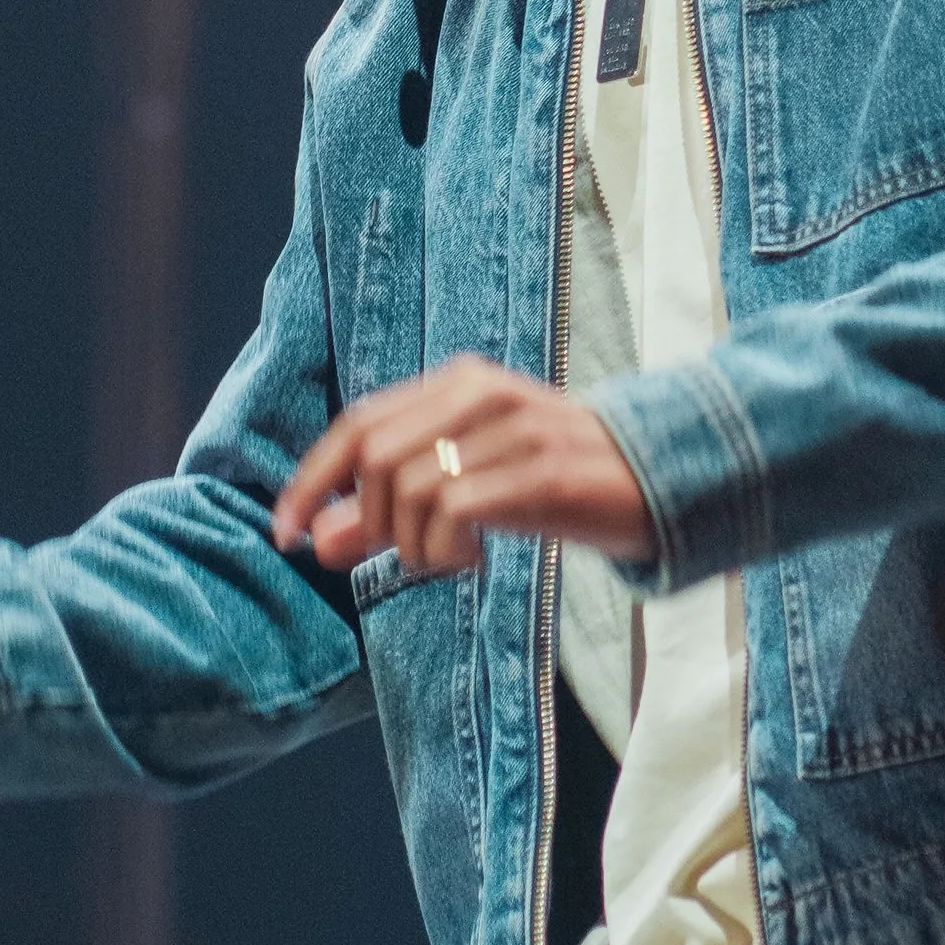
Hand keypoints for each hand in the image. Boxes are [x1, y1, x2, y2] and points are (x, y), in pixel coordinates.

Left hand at [272, 355, 655, 581]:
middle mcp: (480, 394)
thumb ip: (392, 507)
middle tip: (401, 555)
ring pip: (411, 488)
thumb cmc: (553, 483)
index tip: (286, 534)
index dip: (312, 481)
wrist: (659, 480)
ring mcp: (513, 430)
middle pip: (376, 458)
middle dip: (369, 521)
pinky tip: (472, 561)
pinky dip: (444, 550)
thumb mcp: (466, 488)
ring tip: (449, 560)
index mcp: (457, 384)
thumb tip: (318, 541)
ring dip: (413, 546)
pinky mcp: (542, 473)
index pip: (358, 424)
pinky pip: (454, 510)